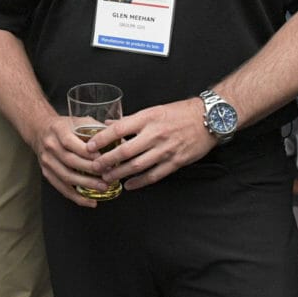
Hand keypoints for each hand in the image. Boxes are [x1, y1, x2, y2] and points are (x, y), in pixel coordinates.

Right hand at [30, 114, 115, 206]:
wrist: (40, 130)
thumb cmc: (65, 126)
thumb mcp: (79, 121)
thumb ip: (98, 129)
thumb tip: (123, 140)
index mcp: (58, 130)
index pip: (71, 142)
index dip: (87, 152)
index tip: (103, 158)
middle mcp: (50, 146)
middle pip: (70, 161)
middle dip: (90, 170)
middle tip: (108, 175)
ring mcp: (47, 161)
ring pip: (66, 176)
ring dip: (85, 184)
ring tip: (103, 187)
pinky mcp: (47, 173)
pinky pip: (61, 188)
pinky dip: (76, 196)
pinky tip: (89, 201)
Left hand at [98, 97, 216, 190]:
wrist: (208, 119)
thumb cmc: (180, 113)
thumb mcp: (153, 110)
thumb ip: (131, 119)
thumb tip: (108, 123)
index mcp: (147, 118)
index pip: (118, 129)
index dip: (101, 139)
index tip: (89, 146)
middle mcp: (155, 134)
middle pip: (124, 151)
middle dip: (106, 161)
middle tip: (94, 166)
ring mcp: (165, 150)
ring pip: (137, 166)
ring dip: (119, 174)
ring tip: (107, 178)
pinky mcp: (175, 162)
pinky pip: (154, 175)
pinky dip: (139, 182)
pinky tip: (129, 185)